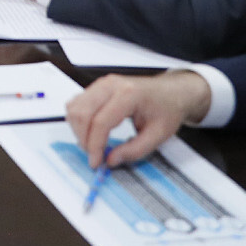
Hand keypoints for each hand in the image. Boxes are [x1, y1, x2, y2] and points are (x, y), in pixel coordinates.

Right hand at [66, 72, 212, 168]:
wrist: (171, 92)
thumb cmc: (167, 109)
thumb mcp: (159, 135)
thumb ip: (135, 150)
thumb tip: (111, 160)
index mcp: (129, 94)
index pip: (101, 121)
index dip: (95, 145)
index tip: (96, 162)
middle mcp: (110, 85)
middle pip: (82, 113)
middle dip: (83, 139)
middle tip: (93, 155)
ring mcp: (101, 84)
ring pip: (74, 107)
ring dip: (78, 130)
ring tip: (92, 144)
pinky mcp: (96, 87)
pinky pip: (76, 103)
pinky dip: (78, 120)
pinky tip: (90, 131)